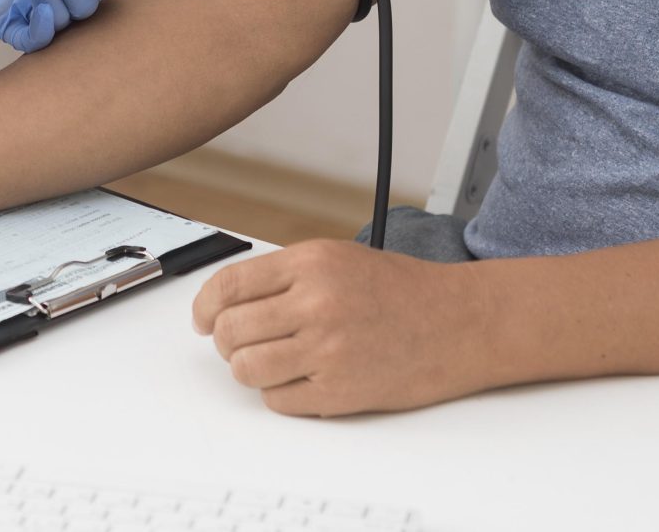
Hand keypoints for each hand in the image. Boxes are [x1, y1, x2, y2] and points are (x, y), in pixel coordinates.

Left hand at [191, 239, 495, 415]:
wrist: (458, 322)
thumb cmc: (402, 290)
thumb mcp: (337, 258)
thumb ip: (284, 276)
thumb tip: (226, 301)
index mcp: (310, 263)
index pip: (229, 286)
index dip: (204, 307)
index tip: (201, 319)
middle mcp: (315, 304)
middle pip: (230, 331)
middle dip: (226, 341)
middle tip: (238, 343)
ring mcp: (327, 350)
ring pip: (246, 369)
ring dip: (248, 369)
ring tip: (269, 362)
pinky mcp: (340, 391)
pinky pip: (278, 400)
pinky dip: (280, 394)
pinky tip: (300, 379)